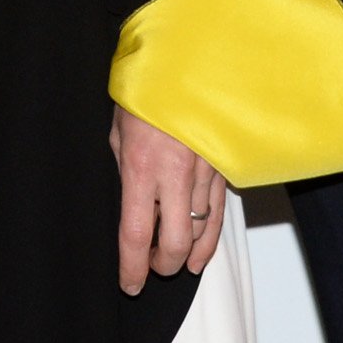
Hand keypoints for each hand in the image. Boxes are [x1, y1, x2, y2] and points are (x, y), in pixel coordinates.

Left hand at [111, 105, 224, 294]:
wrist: (185, 59)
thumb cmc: (146, 89)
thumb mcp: (119, 129)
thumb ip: (125, 169)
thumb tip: (130, 201)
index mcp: (141, 165)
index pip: (136, 235)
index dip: (133, 267)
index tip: (130, 283)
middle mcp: (175, 173)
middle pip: (176, 242)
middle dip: (164, 264)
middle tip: (153, 268)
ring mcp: (204, 170)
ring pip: (201, 230)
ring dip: (187, 253)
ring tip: (176, 262)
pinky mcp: (223, 165)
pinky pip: (219, 212)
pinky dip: (210, 237)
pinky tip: (202, 252)